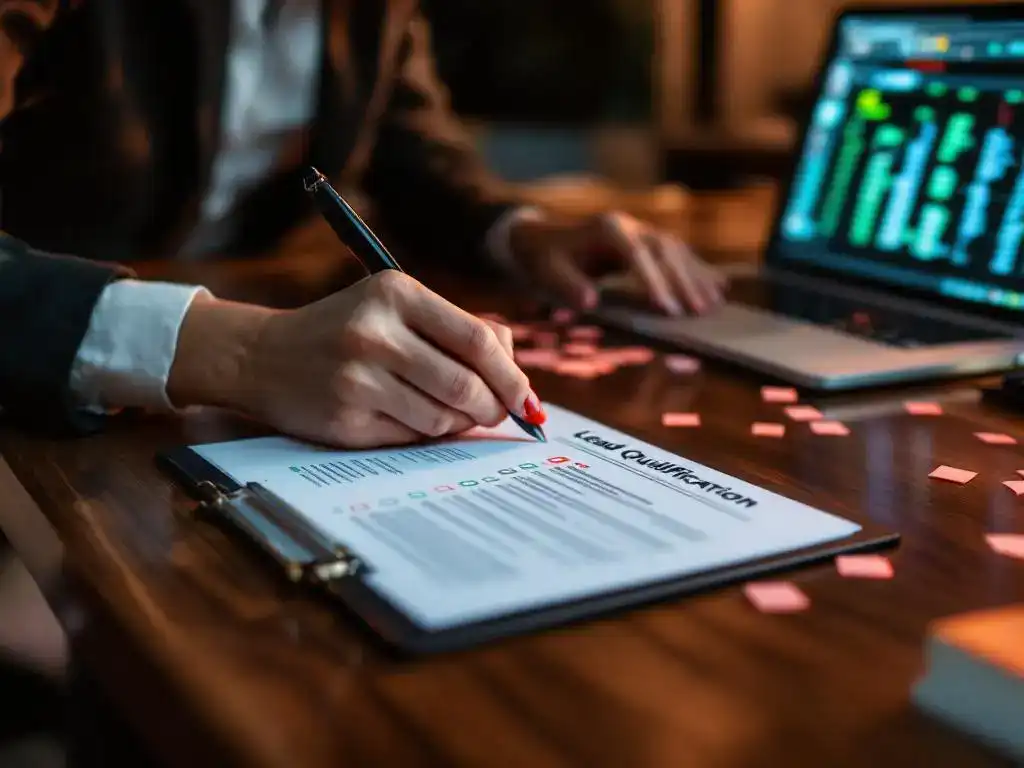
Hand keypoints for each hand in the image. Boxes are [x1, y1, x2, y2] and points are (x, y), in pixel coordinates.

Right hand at [167, 272, 537, 447]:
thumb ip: (458, 329)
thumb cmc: (346, 330)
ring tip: (444, 411)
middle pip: (466, 385)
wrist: (263, 356)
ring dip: (456, 423)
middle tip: (496, 414)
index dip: (512, 376)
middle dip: (492, 407)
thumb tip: (516, 371)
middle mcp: (375, 332)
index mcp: (396, 293)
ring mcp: (357, 378)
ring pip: (443, 418)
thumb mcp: (395, 307)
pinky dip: (422, 434)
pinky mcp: (345, 418)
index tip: (525, 398)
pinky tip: (405, 417)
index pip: (478, 340)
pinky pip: (411, 437)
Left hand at [507, 211, 726, 315]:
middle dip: (684, 281)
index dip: (653, 281)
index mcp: (607, 229)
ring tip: (714, 304)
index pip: (636, 254)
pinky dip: (699, 270)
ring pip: (678, 250)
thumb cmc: (547, 260)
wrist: (547, 239)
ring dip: (697, 277)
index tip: (666, 308)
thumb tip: (590, 301)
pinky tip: (719, 288)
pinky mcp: (650, 240)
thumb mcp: (549, 272)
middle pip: (664, 250)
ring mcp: (643, 230)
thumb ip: (568, 285)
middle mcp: (629, 226)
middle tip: (699, 311)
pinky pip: (680, 253)